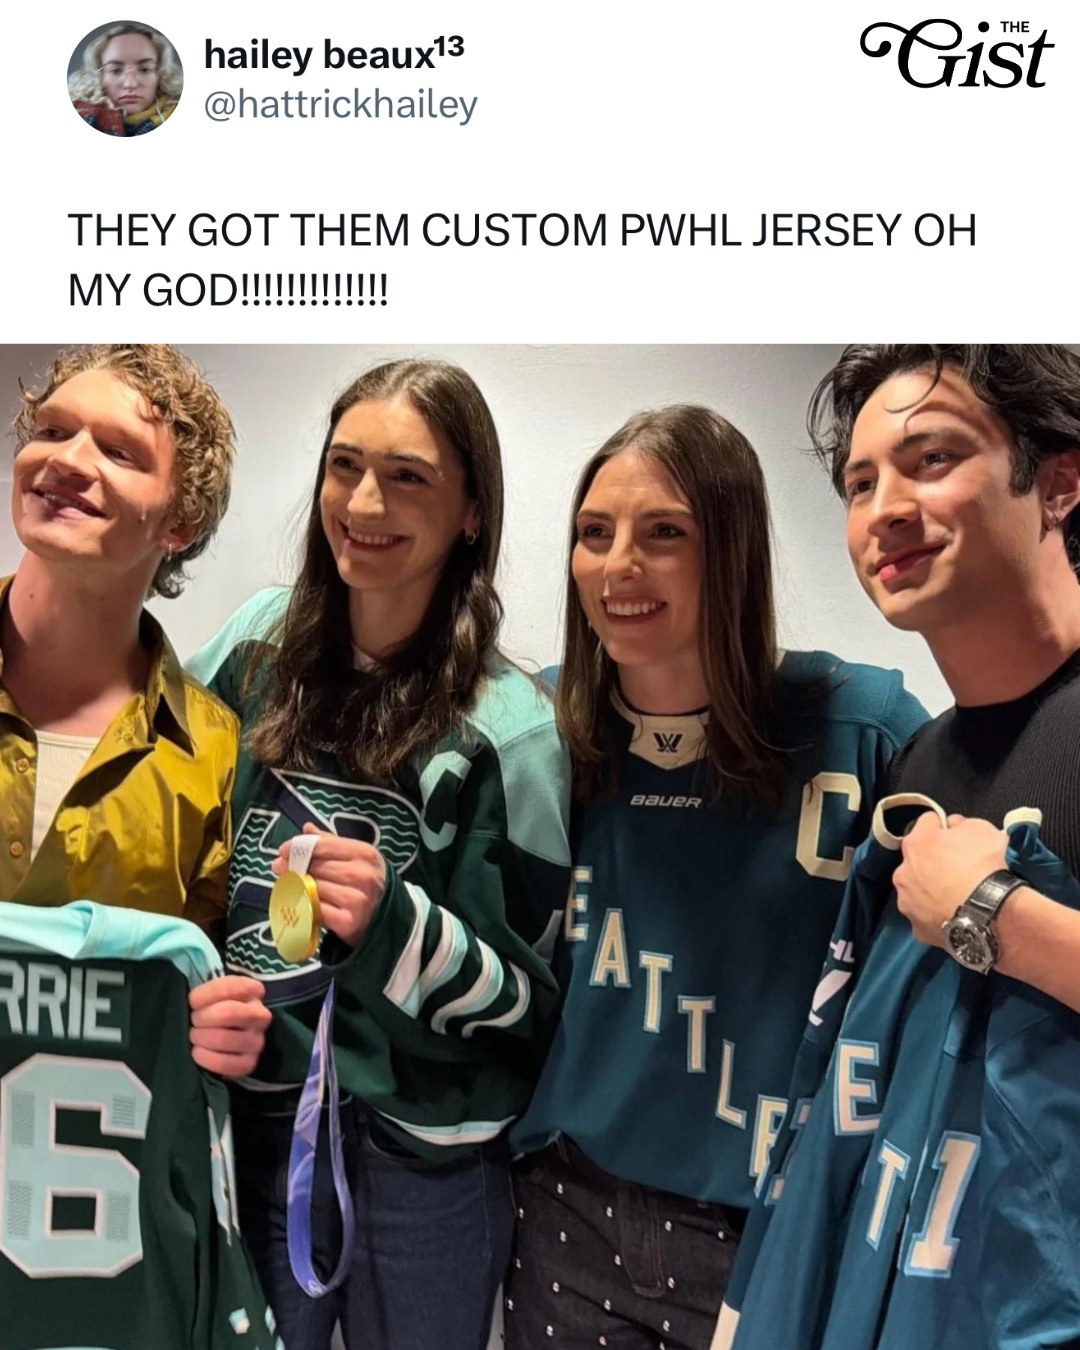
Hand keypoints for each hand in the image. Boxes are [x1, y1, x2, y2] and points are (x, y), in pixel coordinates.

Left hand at [188, 975, 270, 1078]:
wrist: (224, 1034)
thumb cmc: (215, 1009)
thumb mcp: (213, 992)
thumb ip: (206, 992)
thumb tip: (192, 1003)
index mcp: (254, 991)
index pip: (228, 988)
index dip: (203, 995)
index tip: (192, 1001)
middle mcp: (261, 1015)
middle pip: (227, 1013)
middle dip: (201, 1018)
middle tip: (193, 1021)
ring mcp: (257, 1041)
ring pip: (223, 1039)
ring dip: (201, 1038)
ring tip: (196, 1036)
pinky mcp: (249, 1063)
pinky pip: (223, 1063)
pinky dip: (205, 1058)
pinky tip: (199, 1052)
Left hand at [271, 822, 386, 946]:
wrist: (389, 920)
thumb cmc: (368, 885)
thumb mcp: (357, 859)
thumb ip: (332, 844)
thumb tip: (307, 828)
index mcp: (365, 854)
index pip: (324, 845)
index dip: (299, 847)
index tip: (283, 851)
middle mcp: (363, 875)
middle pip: (316, 866)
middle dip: (294, 866)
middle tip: (280, 869)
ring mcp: (357, 899)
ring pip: (314, 887)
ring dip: (297, 886)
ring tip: (290, 885)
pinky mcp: (348, 922)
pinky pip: (316, 908)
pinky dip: (305, 905)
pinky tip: (301, 903)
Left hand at [894, 812, 1009, 947]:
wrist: (992, 914)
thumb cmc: (986, 866)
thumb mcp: (982, 829)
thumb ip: (961, 825)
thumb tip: (953, 827)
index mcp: (916, 842)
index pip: (928, 823)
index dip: (945, 828)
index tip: (959, 836)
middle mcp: (903, 871)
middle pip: (917, 859)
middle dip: (934, 861)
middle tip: (959, 869)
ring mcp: (907, 902)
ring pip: (917, 890)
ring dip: (931, 890)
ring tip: (957, 897)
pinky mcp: (917, 928)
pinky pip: (926, 917)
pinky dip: (937, 916)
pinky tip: (955, 916)